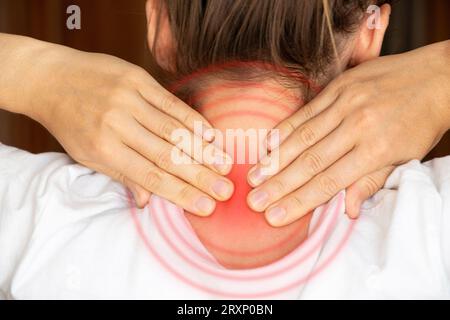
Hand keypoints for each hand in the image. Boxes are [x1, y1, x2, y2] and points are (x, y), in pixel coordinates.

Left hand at [5, 36, 232, 214]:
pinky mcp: (136, 79)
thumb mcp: (87, 155)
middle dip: (200, 176)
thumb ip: (122, 176)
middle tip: (226, 190)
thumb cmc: (71, 122)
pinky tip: (211, 133)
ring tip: (226, 165)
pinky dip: (192, 119)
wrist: (51, 78)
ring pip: (173, 129)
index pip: (150, 176)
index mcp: (103, 149)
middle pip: (167, 155)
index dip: (180, 193)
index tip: (205, 206)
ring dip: (203, 149)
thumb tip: (148, 203)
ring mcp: (128, 99)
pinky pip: (171, 102)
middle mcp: (117, 124)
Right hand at [247, 40, 449, 225]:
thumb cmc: (421, 121)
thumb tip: (346, 210)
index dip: (299, 201)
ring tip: (254, 177)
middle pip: (310, 161)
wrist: (436, 76)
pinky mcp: (339, 86)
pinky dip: (285, 128)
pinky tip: (268, 144)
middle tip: (254, 200)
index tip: (275, 215)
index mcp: (376, 149)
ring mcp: (346, 103)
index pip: (329, 182)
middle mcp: (358, 126)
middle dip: (279, 184)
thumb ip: (371, 181)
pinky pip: (306, 110)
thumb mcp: (406, 157)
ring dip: (275, 159)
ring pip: (303, 136)